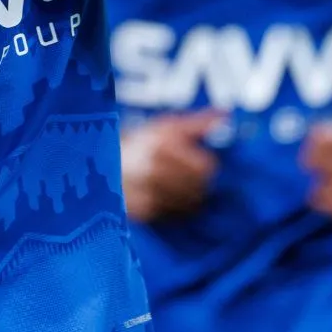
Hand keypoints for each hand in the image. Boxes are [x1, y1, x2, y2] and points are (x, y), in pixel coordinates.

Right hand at [122, 108, 226, 223]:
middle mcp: (153, 169)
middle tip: (188, 177)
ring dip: (188, 199)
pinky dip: (173, 209)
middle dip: (199, 184)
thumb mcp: (168, 126)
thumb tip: (227, 115)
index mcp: (162, 144)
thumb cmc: (144, 143)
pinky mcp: (141, 211)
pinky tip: (164, 197)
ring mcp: (146, 192)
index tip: (199, 162)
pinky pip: (173, 216)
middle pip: (199, 188)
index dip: (206, 165)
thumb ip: (199, 123)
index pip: (206, 168)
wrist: (104, 163)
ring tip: (176, 187)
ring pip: (188, 206)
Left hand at [299, 77, 331, 220]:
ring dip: (319, 178)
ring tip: (325, 173)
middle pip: (318, 162)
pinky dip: (322, 197)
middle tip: (314, 158)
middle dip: (313, 158)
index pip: (322, 138)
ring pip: (321, 184)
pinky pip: (327, 205)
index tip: (319, 137)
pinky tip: (328, 188)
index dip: (316, 137)